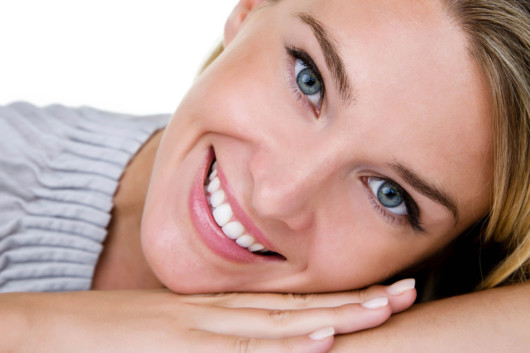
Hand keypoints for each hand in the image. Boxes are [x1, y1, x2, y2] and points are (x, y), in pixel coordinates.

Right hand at [6, 279, 414, 352]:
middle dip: (356, 301)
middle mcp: (220, 314)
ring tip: (385, 308)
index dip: (339, 299)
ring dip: (335, 315)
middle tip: (407, 291)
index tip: (381, 295)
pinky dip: (282, 343)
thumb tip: (257, 344)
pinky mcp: (182, 344)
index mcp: (221, 311)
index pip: (290, 304)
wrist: (56, 332)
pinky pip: (240, 346)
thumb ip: (215, 337)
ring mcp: (202, 328)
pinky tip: (319, 339)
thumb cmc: (115, 336)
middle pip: (300, 307)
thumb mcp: (175, 334)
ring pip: (281, 321)